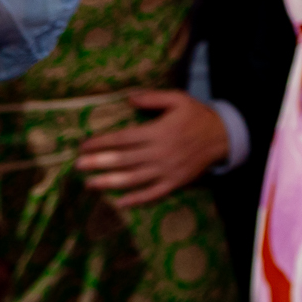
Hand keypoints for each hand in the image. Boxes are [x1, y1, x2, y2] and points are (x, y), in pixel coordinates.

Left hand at [74, 90, 229, 206]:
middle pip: (123, 160)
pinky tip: (120, 203)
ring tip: (90, 183)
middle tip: (78, 166)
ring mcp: (167, 170)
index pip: (123, 138)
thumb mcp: (179, 99)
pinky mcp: (175, 182)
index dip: (102, 142)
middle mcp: (160, 152)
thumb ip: (153, 98)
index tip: (84, 145)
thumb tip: (129, 98)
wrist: (224, 136)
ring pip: (133, 179)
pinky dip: (136, 200)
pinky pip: (152, 194)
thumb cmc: (197, 115)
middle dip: (98, 162)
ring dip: (110, 182)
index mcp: (159, 131)